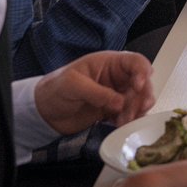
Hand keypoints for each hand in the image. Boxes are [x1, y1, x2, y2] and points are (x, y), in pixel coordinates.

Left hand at [34, 51, 153, 133]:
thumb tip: (120, 102)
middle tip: (138, 109)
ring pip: (138, 99)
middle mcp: (117, 77)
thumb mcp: (73, 85)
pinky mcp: (113, 111)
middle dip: (143, 96)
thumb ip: (97, 92)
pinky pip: (128, 114)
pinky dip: (129, 120)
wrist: (43, 112)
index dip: (142, 72)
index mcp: (110, 63)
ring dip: (136, 110)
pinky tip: (120, 125)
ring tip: (124, 121)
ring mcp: (116, 94)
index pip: (135, 62)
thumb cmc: (55, 89)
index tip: (138, 87)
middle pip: (142, 82)